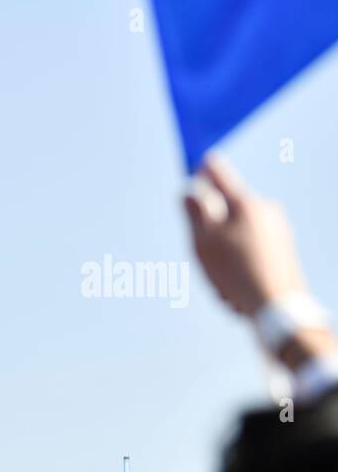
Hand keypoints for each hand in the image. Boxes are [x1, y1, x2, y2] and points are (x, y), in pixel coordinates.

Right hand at [184, 155, 308, 316]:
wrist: (276, 304)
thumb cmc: (236, 270)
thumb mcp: (203, 240)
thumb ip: (195, 212)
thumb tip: (190, 191)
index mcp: (244, 202)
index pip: (219, 173)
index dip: (203, 170)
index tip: (196, 167)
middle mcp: (265, 209)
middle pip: (227, 207)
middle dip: (209, 227)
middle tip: (201, 254)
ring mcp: (277, 227)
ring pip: (237, 231)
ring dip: (222, 251)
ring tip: (219, 278)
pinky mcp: (282, 247)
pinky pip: (250, 247)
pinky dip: (237, 261)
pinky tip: (234, 285)